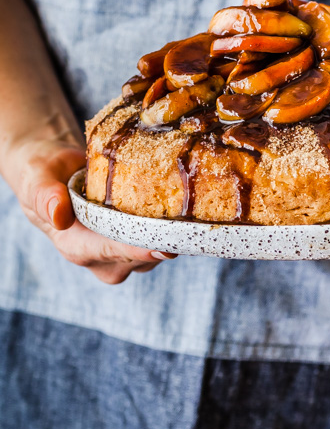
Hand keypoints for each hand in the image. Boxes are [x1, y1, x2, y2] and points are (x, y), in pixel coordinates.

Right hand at [3, 136, 177, 283]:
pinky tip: (186, 204)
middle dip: (166, 240)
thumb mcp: (37, 177)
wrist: (54, 170)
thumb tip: (58, 216)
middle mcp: (102, 257)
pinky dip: (174, 225)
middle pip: (142, 256)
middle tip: (192, 221)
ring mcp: (123, 252)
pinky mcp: (138, 241)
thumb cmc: (43, 172)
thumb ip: (45, 195)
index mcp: (76, 246)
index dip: (140, 251)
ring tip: (190, 205)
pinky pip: (162, 239)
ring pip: (157, 250)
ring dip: (174, 232)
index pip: (113, 253)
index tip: (165, 248)